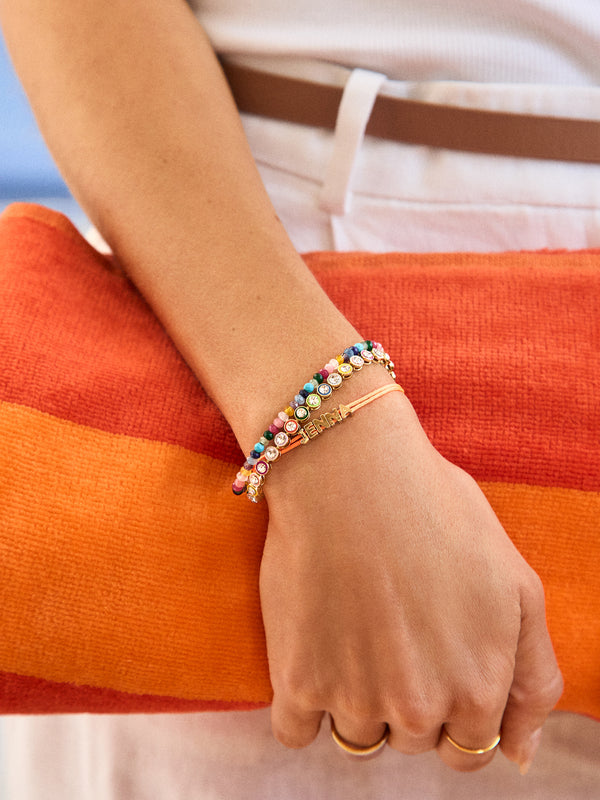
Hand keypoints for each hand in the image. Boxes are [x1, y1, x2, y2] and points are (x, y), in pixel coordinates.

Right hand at [259, 386, 562, 771]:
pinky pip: (295, 732)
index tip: (428, 660)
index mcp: (478, 688)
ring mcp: (355, 697)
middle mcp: (420, 707)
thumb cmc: (435, 510)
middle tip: (390, 626)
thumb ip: (533, 678)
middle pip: (412, 741)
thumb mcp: (517, 584)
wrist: (350, 469)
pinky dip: (301, 703)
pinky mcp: (297, 680)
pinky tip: (311, 649)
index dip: (450, 706)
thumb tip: (518, 757)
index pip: (467, 749)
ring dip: (353, 698)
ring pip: (357, 737)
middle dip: (405, 698)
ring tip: (351, 625)